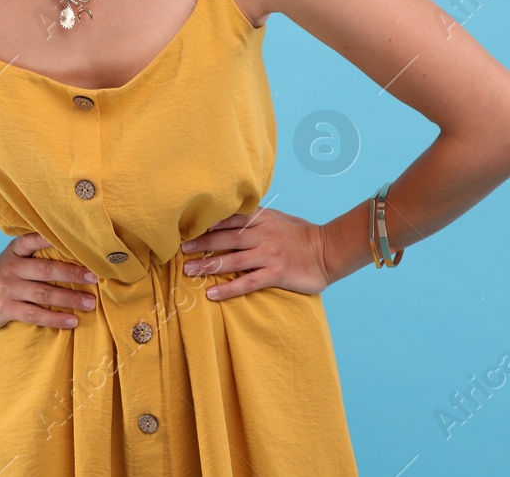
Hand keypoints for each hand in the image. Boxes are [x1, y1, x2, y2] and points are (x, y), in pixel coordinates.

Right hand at [0, 232, 97, 330]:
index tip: (77, 240)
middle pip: (46, 270)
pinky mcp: (6, 308)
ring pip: (44, 294)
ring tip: (90, 303)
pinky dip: (55, 319)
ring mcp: (8, 288)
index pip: (34, 240)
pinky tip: (72, 321)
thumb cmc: (1, 275)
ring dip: (69, 299)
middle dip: (72, 274)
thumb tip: (73, 254)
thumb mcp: (13, 257)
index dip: (52, 238)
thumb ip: (35, 253)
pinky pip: (35, 315)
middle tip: (94, 278)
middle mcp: (12, 267)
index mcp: (15, 250)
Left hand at [180, 207, 331, 300]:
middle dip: (201, 243)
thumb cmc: (301, 234)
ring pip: (232, 260)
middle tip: (181, 249)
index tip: (187, 226)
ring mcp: (268, 254)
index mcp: (262, 218)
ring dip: (208, 265)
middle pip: (225, 238)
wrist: (328, 250)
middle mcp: (262, 234)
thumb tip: (230, 216)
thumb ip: (255, 217)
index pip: (230, 217)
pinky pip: (247, 282)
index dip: (208, 222)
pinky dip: (228, 288)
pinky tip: (212, 293)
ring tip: (188, 271)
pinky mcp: (275, 273)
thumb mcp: (277, 218)